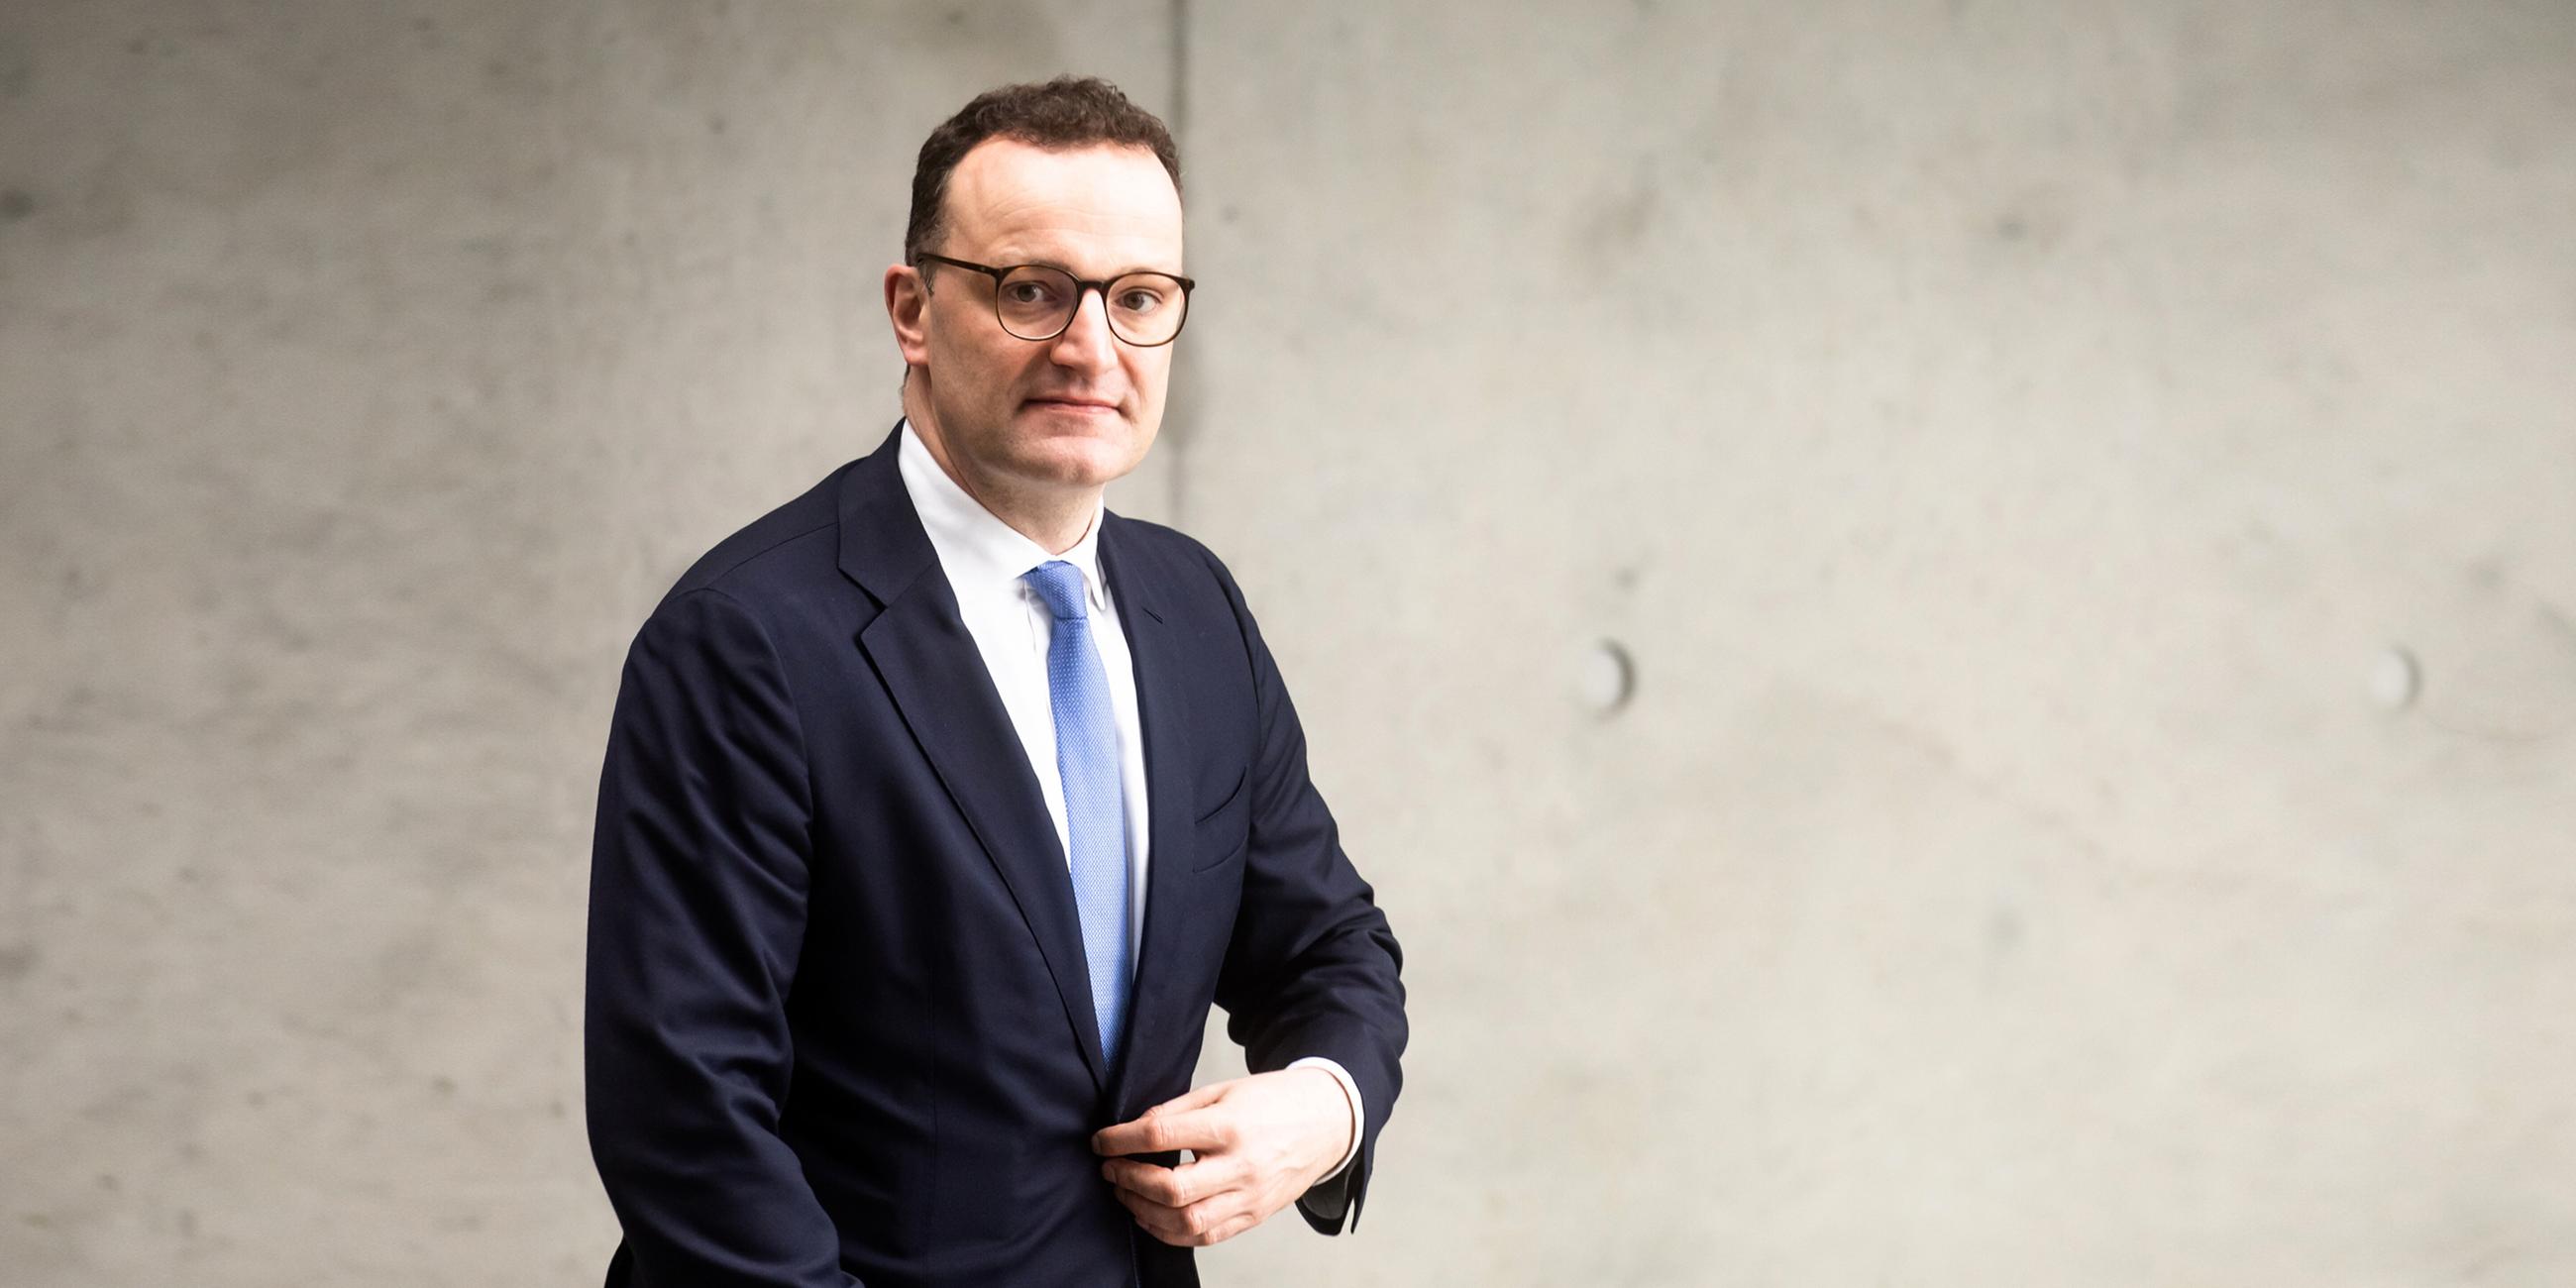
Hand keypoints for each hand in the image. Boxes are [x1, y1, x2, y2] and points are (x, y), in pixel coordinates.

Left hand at [1091, 1069, 1353, 1246]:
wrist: (1326, 1122)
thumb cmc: (1273, 1101)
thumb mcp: (1223, 1090)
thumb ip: (1178, 1111)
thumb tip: (1135, 1129)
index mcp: (1230, 1125)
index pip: (1161, 1136)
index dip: (1120, 1140)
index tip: (1101, 1141)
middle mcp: (1241, 1165)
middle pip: (1172, 1188)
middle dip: (1129, 1180)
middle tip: (1111, 1169)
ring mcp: (1250, 1196)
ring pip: (1186, 1222)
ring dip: (1144, 1211)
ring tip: (1127, 1193)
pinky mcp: (1254, 1217)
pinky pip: (1205, 1237)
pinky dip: (1170, 1232)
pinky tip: (1152, 1216)